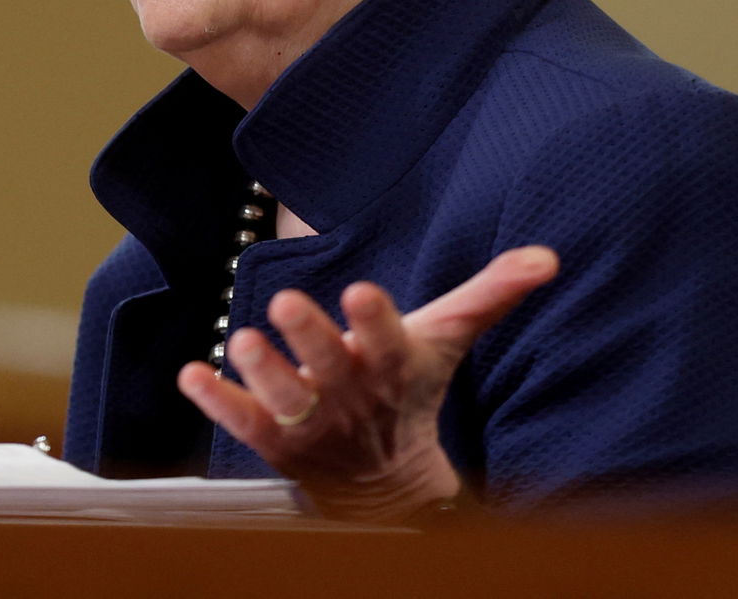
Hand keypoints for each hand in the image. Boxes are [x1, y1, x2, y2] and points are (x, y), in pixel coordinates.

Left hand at [176, 245, 558, 523]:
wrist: (384, 480)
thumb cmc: (408, 389)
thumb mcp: (446, 338)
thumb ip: (489, 294)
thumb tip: (546, 256)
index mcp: (390, 362)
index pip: (386, 336)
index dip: (374, 317)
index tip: (360, 291)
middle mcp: (348, 391)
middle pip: (328, 363)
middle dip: (309, 334)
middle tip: (288, 302)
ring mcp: (309, 418)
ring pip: (283, 395)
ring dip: (262, 369)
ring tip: (244, 340)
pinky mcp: (273, 438)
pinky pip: (241, 420)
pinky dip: (215, 400)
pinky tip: (190, 374)